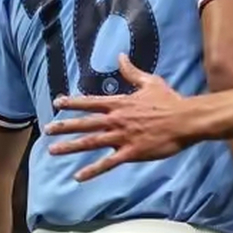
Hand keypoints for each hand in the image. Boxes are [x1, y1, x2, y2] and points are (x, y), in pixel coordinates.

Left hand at [46, 55, 190, 176]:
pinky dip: (92, 170)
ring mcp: (122, 137)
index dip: (73, 103)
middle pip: (85, 123)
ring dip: (70, 147)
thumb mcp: (150, 82)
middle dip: (64, 126)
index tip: (57, 103)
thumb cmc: (169, 100)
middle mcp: (116, 119)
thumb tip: (120, 56)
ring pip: (91, 142)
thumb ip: (132, 72)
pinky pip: (108, 163)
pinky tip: (78, 176)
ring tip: (53, 151)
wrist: (185, 120)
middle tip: (46, 129)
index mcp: (120, 103)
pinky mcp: (131, 152)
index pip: (91, 102)